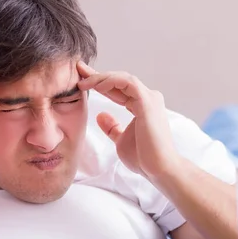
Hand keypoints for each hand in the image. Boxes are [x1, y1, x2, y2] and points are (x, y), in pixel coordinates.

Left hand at [77, 62, 180, 178]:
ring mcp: (149, 98)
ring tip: (84, 82)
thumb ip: (113, 127)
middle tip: (78, 69)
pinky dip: (112, 81)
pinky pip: (128, 83)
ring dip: (102, 78)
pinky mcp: (147, 102)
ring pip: (123, 78)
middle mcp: (147, 98)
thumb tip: (101, 115)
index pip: (118, 89)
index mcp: (141, 105)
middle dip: (97, 75)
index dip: (99, 82)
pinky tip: (98, 86)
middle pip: (119, 80)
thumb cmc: (143, 157)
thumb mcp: (121, 139)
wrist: (158, 169)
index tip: (81, 78)